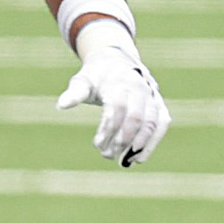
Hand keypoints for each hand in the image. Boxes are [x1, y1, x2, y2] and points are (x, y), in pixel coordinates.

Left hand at [57, 19, 168, 165]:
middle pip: (135, 117)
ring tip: (125, 160)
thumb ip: (75, 93)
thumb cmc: (97, 76)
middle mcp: (139, 87)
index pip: (117, 108)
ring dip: (139, 144)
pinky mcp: (159, 103)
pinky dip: (153, 141)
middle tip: (107, 154)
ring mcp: (152, 95)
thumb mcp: (83, 81)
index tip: (96, 145)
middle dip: (122, 139)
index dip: (107, 129)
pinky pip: (162, 123)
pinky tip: (139, 158)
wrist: (117, 62)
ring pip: (151, 122)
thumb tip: (61, 105)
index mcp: (119, 81)